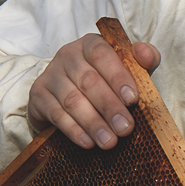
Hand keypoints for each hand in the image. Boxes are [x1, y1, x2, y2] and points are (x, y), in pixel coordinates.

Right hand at [28, 34, 160, 149]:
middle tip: (125, 128)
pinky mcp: (38, 95)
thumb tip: (146, 54)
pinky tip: (88, 142)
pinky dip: (74, 130)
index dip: (118, 76)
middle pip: (88, 81)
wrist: (65, 91)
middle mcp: (68, 55)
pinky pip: (56, 114)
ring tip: (109, 141)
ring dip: (93, 123)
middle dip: (109, 107)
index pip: (102, 54)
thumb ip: (142, 58)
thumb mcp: (126, 65)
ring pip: (72, 100)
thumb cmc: (105, 77)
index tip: (133, 99)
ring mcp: (51, 75)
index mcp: (91, 43)